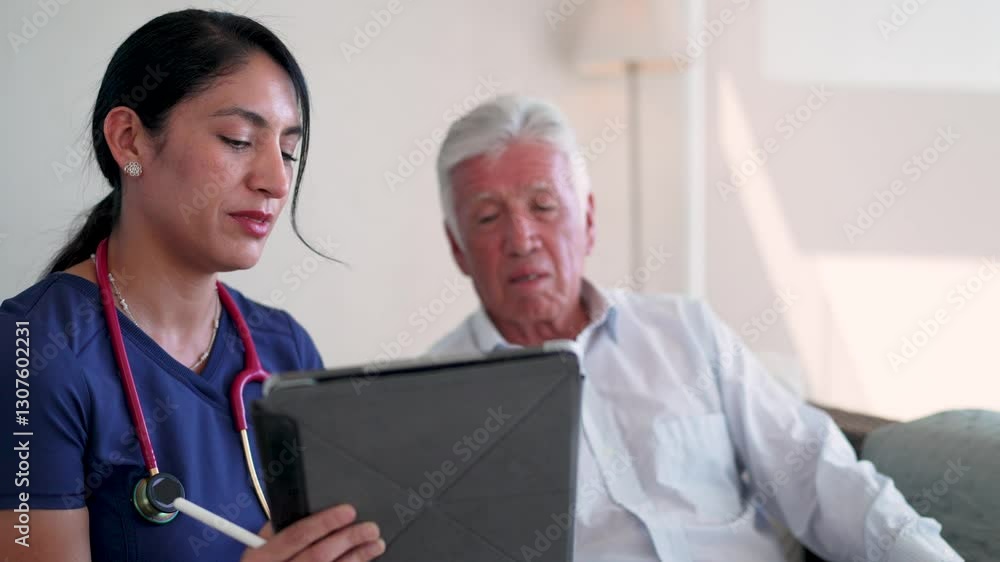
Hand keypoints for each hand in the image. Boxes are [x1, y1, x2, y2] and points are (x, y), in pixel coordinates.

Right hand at [240, 504, 384, 561]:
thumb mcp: (261, 546)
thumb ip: (280, 528)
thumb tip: (306, 509)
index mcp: (262, 556)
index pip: (297, 535)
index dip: (325, 522)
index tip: (348, 511)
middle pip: (319, 555)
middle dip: (348, 539)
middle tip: (370, 529)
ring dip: (358, 557)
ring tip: (376, 545)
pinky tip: (363, 561)